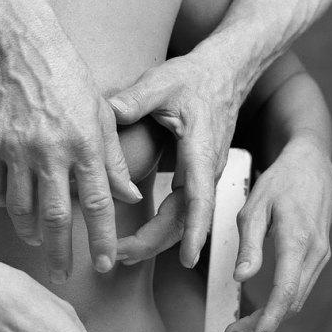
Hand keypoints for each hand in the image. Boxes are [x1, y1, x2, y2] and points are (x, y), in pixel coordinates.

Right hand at [0, 49, 141, 282]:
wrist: (22, 51)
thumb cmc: (70, 81)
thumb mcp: (103, 116)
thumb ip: (115, 160)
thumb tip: (129, 196)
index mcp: (85, 144)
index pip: (97, 203)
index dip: (101, 238)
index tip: (103, 265)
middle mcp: (50, 150)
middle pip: (54, 216)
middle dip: (60, 252)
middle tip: (62, 275)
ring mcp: (15, 148)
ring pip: (20, 208)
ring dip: (29, 231)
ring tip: (38, 241)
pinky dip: (2, 204)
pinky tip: (12, 206)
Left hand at [111, 53, 240, 267]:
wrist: (224, 72)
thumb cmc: (194, 77)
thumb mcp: (162, 83)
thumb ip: (135, 99)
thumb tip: (108, 112)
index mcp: (200, 150)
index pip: (201, 198)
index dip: (195, 230)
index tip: (188, 259)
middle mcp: (208, 168)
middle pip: (188, 219)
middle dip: (157, 242)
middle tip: (121, 255)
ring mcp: (206, 174)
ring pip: (185, 218)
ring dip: (158, 238)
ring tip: (125, 251)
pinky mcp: (199, 175)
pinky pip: (184, 209)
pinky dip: (164, 226)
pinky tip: (141, 234)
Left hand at [225, 136, 331, 331]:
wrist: (312, 166)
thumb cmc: (280, 183)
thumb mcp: (255, 208)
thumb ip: (249, 245)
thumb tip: (241, 277)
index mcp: (297, 241)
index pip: (285, 291)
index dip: (269, 318)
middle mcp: (315, 252)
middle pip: (291, 302)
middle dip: (263, 323)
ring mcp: (320, 255)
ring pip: (297, 297)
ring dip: (272, 315)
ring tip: (241, 325)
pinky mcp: (318, 255)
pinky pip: (300, 286)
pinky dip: (282, 301)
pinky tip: (263, 306)